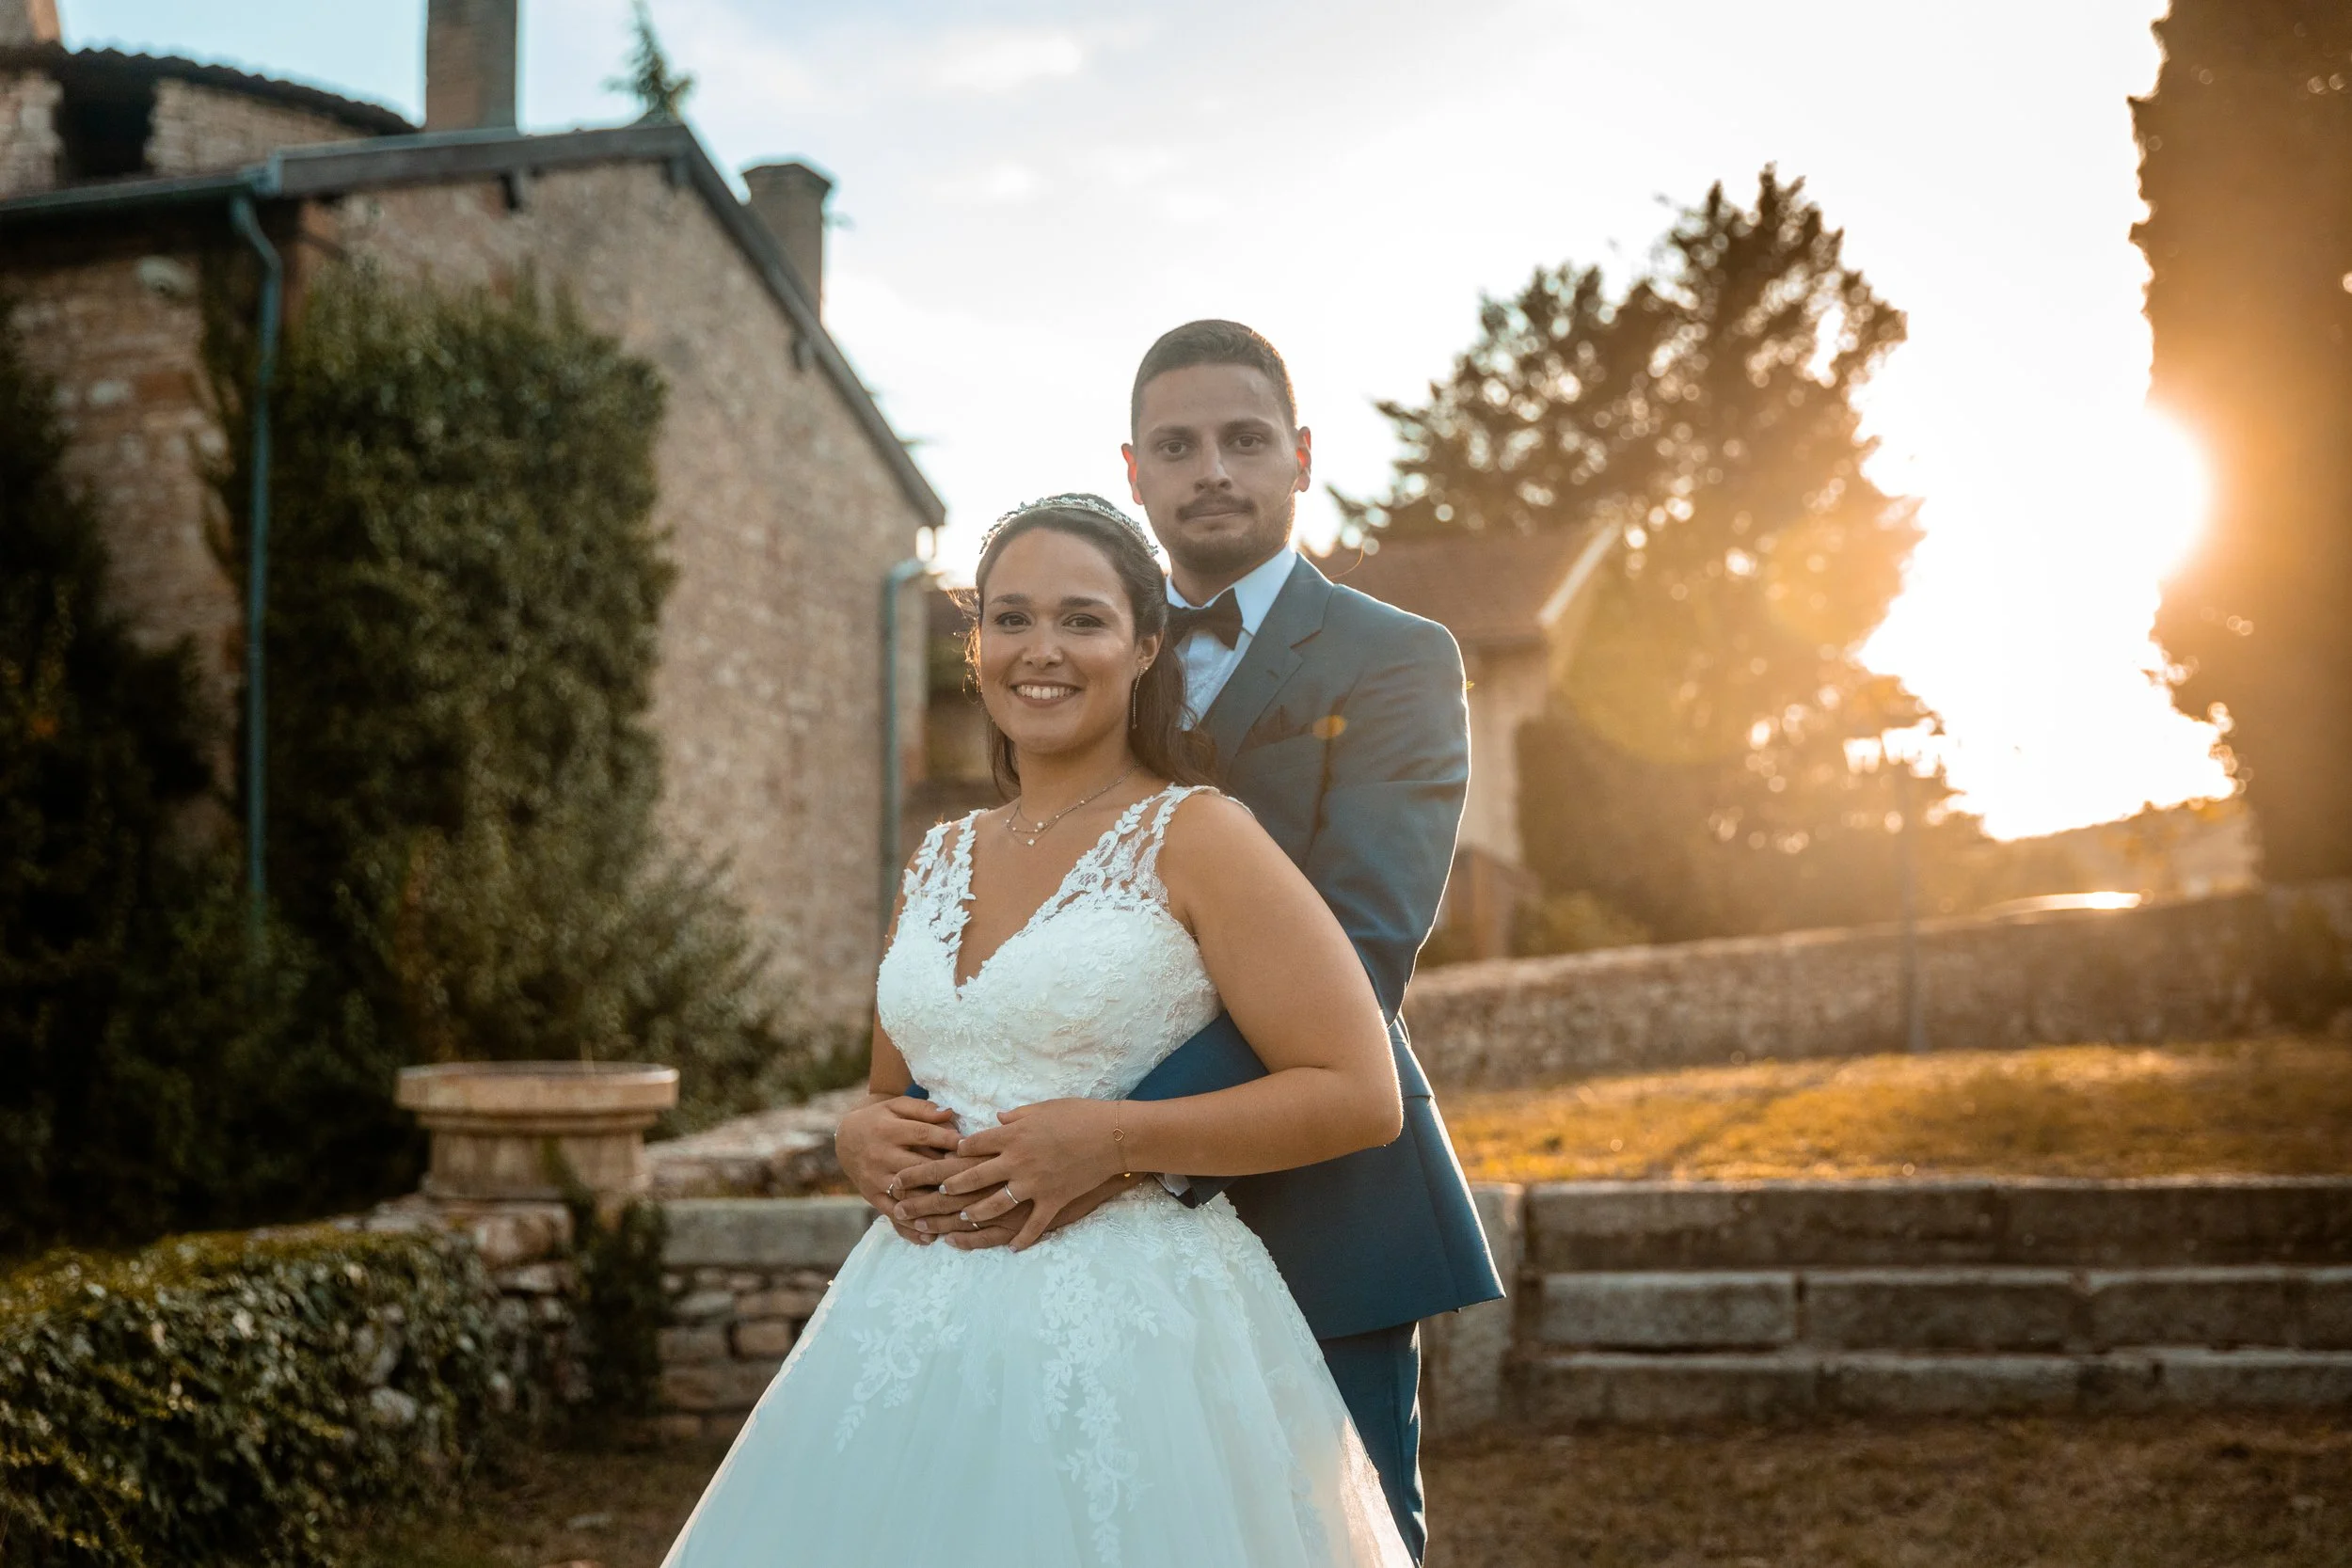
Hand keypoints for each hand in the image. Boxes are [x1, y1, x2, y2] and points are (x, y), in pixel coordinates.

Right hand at [836, 1096, 962, 1242]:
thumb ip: (923, 1110)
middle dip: (947, 1174)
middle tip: (974, 1182)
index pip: (923, 1135)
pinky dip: (910, 1228)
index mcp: (889, 1131)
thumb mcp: (896, 1106)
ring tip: (960, 1214)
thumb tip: (951, 1114)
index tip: (971, 1147)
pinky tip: (931, 1236)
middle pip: (919, 1167)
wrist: (845, 1138)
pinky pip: (892, 1214)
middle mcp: (881, 1156)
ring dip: (933, 1205)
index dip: (949, 1140)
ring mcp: (876, 1180)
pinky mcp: (872, 1197)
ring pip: (908, 1195)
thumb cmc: (880, 1119)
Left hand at [940, 1099, 1128, 1249]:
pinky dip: (1022, 1240)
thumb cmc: (1079, 1115)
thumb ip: (1017, 1116)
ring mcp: (1033, 1185)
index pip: (975, 1144)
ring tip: (962, 1219)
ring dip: (975, 1214)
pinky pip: (1033, 1227)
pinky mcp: (1052, 1201)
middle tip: (936, 1193)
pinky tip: (1012, 1249)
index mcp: (1012, 1136)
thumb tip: (998, 1119)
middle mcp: (1016, 1162)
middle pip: (974, 1177)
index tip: (948, 1156)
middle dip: (951, 1187)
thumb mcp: (1043, 1108)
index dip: (958, 1151)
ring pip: (994, 1205)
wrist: (1112, 1136)